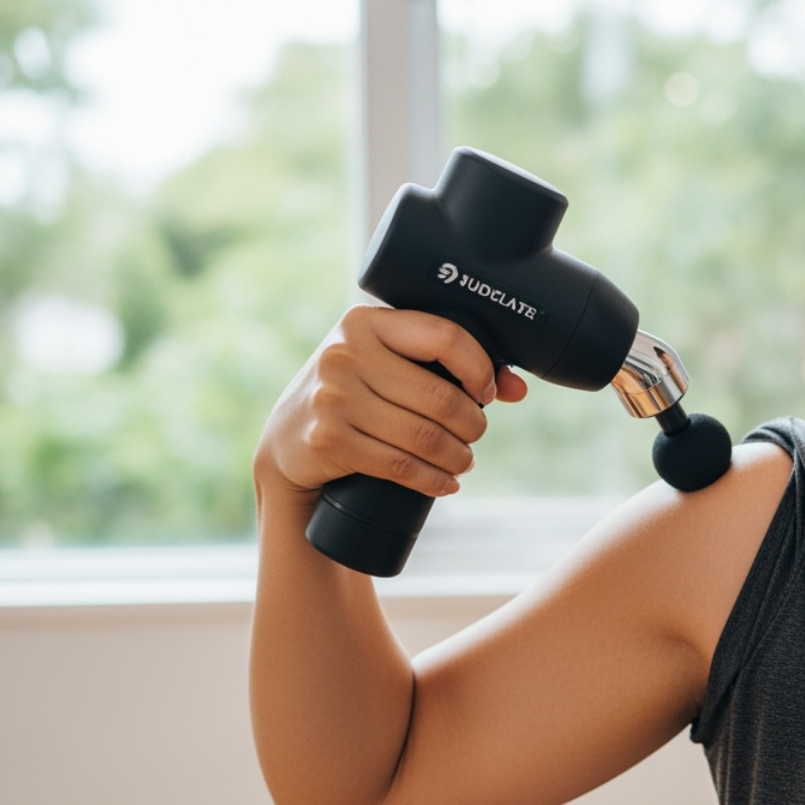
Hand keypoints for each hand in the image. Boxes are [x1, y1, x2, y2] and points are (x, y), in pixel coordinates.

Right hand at [254, 305, 527, 499]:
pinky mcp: (328, 440)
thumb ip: (445, 364)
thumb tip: (516, 387)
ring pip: (425, 436)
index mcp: (365, 321)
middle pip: (441, 396)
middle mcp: (344, 353)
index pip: (445, 336)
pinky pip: (400, 465)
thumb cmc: (354, 395)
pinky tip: (445, 483)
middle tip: (474, 435)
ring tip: (463, 461)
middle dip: (472, 424)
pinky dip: (433, 480)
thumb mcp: (386, 365)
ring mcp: (332, 397)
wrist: (288, 441)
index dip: (480, 368)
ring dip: (458, 457)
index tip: (487, 391)